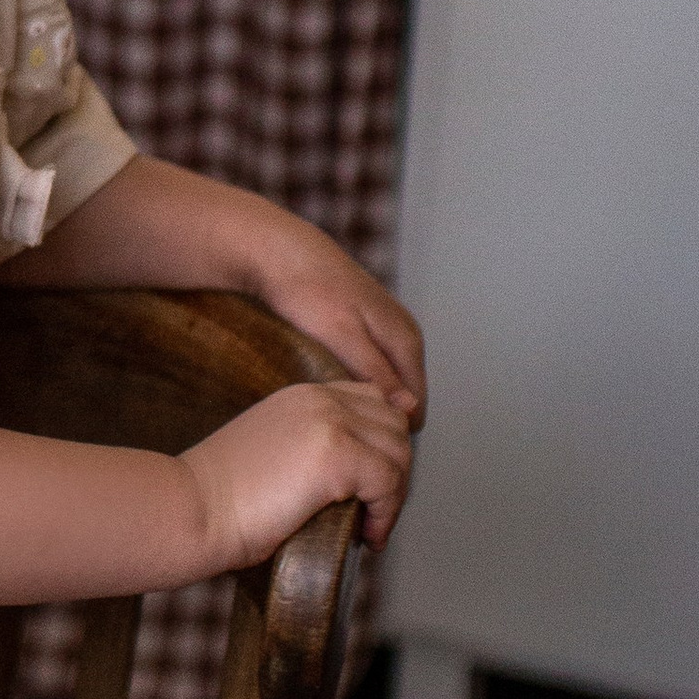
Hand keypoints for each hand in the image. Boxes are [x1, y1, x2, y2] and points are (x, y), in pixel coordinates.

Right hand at [179, 376, 414, 568]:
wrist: (192, 509)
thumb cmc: (222, 498)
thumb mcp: (274, 454)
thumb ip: (315, 446)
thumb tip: (360, 473)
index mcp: (303, 395)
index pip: (373, 401)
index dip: (381, 444)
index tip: (370, 484)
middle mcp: (320, 399)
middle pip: (395, 424)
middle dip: (395, 470)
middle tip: (374, 510)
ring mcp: (329, 423)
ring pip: (400, 452)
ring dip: (393, 495)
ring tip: (370, 525)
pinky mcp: (337, 455)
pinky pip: (389, 482)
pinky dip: (386, 514)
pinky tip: (365, 536)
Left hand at [245, 216, 426, 426]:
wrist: (281, 251)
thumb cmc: (307, 291)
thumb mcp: (341, 335)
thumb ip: (376, 371)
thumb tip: (409, 409)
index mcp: (407, 340)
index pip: (416, 409)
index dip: (390, 432)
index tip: (357, 447)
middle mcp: (405, 335)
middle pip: (404, 399)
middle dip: (378, 420)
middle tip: (339, 435)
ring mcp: (386, 330)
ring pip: (386, 384)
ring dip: (365, 404)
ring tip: (331, 418)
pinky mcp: (365, 327)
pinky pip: (370, 369)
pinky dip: (354, 385)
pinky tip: (328, 392)